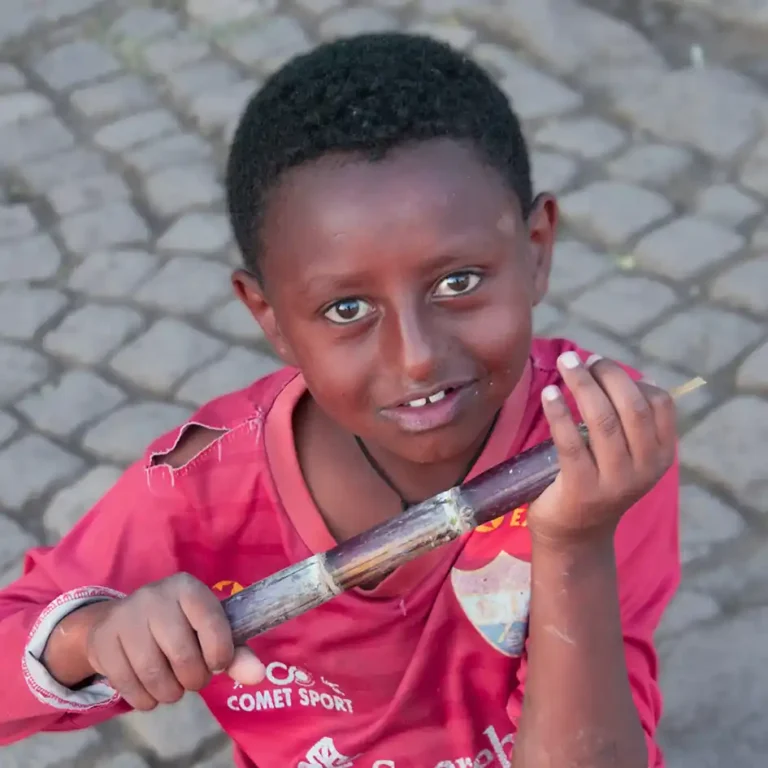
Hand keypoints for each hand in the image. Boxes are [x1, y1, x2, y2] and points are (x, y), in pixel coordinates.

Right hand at [55, 574, 263, 710]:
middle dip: (195, 679)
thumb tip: (259, 675)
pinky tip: (151, 691)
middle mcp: (155, 596)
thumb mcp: (208, 630)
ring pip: (154, 675)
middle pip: (183, 656)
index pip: (212, 624)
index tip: (217, 663)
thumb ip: (236, 652)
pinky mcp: (103, 641)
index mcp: (187, 588)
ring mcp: (126, 617)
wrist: (119, 622)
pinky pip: (129, 687)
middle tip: (194, 677)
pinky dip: (147, 700)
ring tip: (174, 686)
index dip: (220, 654)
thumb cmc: (177, 626)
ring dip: (171, 693)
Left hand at [528, 351, 675, 547]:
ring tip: (565, 364)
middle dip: (606, 375)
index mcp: (661, 455)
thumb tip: (620, 373)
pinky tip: (549, 394)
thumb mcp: (627, 454)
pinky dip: (559, 412)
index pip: (661, 404)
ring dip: (582, 385)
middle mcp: (645, 468)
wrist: (576, 535)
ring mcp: (615, 480)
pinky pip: (571, 442)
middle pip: (632, 407)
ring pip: (603, 420)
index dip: (632, 378)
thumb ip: (629, 421)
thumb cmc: (598, 482)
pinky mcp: (582, 488)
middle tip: (579, 359)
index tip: (602, 364)